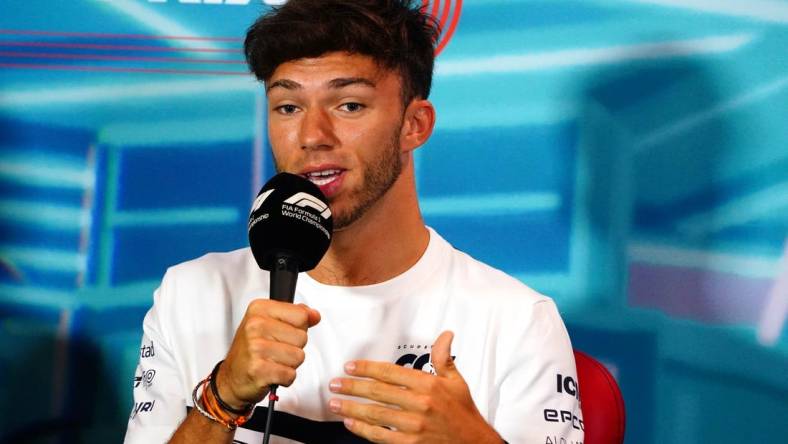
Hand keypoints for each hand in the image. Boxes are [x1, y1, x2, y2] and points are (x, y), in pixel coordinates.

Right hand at [216, 299, 320, 410]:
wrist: (231, 378)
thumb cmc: (251, 350)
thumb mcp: (270, 323)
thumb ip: (295, 315)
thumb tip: (314, 315)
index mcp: (259, 309)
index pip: (301, 315)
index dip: (298, 327)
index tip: (283, 333)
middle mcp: (255, 325)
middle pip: (302, 337)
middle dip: (294, 348)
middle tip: (275, 351)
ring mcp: (256, 347)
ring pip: (299, 356)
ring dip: (290, 364)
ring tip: (273, 362)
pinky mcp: (259, 369)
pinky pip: (291, 374)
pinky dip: (285, 378)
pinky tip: (272, 373)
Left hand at [327, 331, 502, 443]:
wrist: (474, 443)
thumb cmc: (463, 413)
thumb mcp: (456, 381)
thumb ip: (443, 358)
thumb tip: (445, 335)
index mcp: (428, 385)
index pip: (390, 372)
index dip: (366, 368)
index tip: (350, 367)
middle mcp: (420, 404)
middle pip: (377, 392)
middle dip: (352, 387)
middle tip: (335, 384)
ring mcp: (414, 425)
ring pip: (375, 414)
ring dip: (352, 408)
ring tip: (335, 404)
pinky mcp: (411, 443)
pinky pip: (381, 436)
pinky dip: (363, 430)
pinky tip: (351, 424)